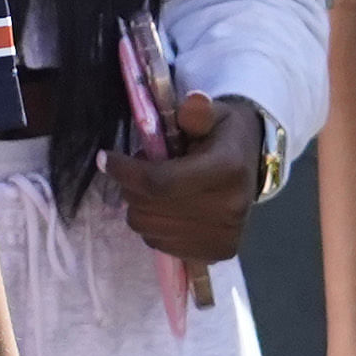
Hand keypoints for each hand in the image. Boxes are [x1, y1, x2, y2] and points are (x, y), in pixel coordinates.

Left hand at [100, 91, 257, 263]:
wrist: (251, 165)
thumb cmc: (222, 136)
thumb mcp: (213, 113)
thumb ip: (197, 111)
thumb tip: (192, 101)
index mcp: (227, 169)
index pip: (160, 182)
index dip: (125, 172)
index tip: (105, 158)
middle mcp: (229, 208)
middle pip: (149, 209)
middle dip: (131, 187)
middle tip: (138, 168)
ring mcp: (224, 236)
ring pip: (149, 230)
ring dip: (140, 207)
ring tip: (155, 187)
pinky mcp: (217, 253)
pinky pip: (161, 245)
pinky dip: (153, 227)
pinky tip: (165, 208)